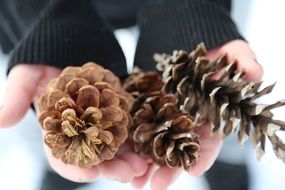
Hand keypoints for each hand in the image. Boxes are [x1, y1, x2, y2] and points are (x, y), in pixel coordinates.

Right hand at [0, 64, 147, 181]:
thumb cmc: (46, 57)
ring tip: (143, 165)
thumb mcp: (27, 73)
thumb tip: (1, 122)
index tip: (91, 174)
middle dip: (110, 168)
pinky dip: (137, 138)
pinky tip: (148, 146)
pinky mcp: (115, 110)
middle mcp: (80, 129)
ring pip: (114, 146)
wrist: (72, 39)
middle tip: (128, 173)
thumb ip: (16, 96)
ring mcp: (100, 121)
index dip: (76, 168)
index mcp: (57, 129)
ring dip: (128, 158)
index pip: (64, 156)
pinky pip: (127, 127)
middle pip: (95, 156)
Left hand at [131, 39, 263, 189]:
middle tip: (156, 185)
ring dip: (146, 164)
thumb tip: (254, 72)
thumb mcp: (233, 55)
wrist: (192, 47)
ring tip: (134, 181)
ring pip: (157, 145)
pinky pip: (140, 128)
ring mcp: (167, 117)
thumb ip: (244, 62)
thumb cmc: (215, 56)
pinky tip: (121, 158)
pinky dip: (131, 144)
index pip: (209, 141)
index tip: (193, 170)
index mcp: (210, 117)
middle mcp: (188, 122)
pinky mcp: (149, 109)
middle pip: (178, 150)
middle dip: (169, 168)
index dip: (203, 156)